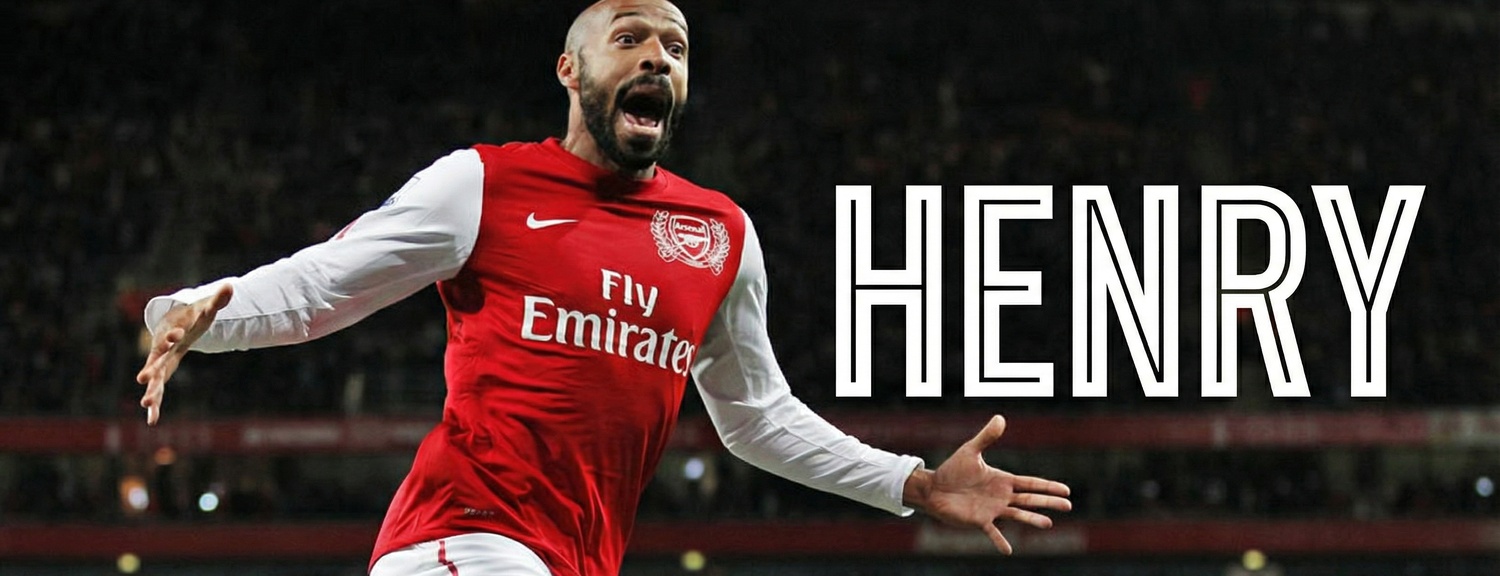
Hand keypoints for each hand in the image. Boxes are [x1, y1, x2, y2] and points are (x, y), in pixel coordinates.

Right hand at [135, 284, 233, 424]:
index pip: (169, 336)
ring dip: (152, 391)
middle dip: (151, 369)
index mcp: (171, 333)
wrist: (175, 322)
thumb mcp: (206, 309)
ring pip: (155, 379)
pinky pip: (159, 390)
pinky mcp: (162, 373)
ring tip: (146, 405)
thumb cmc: (192, 316)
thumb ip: (218, 300)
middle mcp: (162, 350)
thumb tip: (231, 287)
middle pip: (155, 360)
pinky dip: (156, 405)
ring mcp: (161, 363)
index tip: (175, 338)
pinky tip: (152, 422)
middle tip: (142, 379)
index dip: (171, 337)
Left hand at [903, 415, 1071, 554]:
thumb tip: (1000, 417)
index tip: (1066, 489)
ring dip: (1032, 519)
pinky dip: (1000, 540)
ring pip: (1018, 515)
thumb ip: (986, 436)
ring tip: (1048, 523)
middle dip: (1049, 501)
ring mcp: (992, 510)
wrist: (934, 488)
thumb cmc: (953, 470)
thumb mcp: (970, 450)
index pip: (1031, 483)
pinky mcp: (979, 521)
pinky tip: (1008, 550)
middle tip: (1069, 505)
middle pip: (1030, 500)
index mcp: (1003, 480)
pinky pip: (992, 532)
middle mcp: (1002, 496)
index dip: (1048, 486)